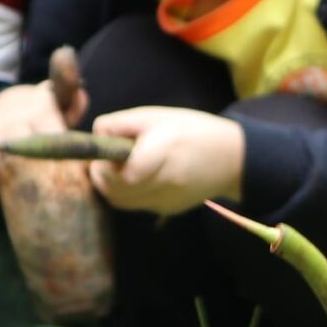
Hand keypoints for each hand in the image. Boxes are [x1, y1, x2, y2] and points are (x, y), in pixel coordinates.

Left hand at [85, 107, 246, 216]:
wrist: (232, 159)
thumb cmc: (192, 130)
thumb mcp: (155, 116)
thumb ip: (119, 124)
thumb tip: (94, 139)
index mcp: (163, 151)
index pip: (124, 175)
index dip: (104, 168)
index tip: (103, 156)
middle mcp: (166, 181)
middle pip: (115, 192)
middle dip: (102, 177)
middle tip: (106, 161)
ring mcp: (167, 200)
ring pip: (121, 202)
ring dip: (112, 187)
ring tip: (122, 168)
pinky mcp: (168, 210)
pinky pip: (137, 205)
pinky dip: (130, 193)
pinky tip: (142, 178)